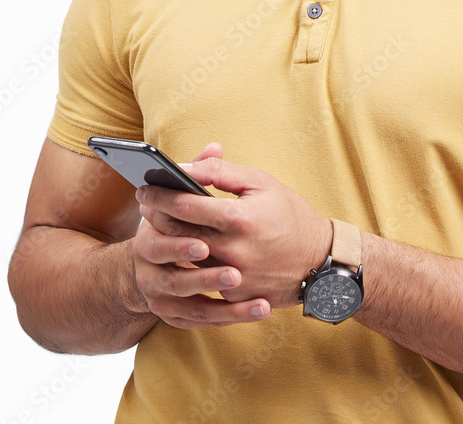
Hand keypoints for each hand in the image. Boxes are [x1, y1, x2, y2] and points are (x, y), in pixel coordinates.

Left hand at [136, 143, 332, 309]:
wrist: (319, 260)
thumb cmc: (289, 214)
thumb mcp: (261, 183)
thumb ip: (222, 172)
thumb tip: (186, 166)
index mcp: (239, 217)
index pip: (185, 204)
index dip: (160, 194)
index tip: (145, 186)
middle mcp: (233, 250)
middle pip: (177, 234)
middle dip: (156, 217)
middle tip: (144, 204)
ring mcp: (232, 277)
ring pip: (183, 259)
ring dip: (166, 242)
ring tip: (156, 225)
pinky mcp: (233, 295)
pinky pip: (200, 281)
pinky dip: (185, 264)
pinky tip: (177, 252)